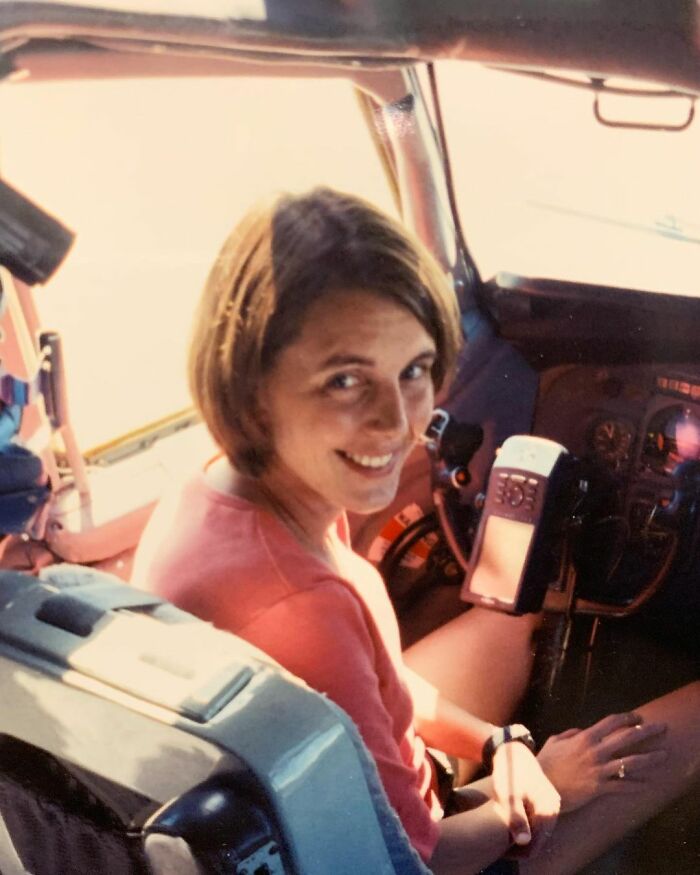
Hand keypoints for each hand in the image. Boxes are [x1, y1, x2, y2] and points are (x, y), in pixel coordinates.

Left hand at [490, 741, 560, 854]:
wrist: (512, 750)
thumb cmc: (508, 772)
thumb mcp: (508, 795)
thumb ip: (516, 818)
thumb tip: (524, 842)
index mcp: (547, 809)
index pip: (535, 845)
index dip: (517, 853)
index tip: (500, 851)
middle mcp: (554, 808)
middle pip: (538, 840)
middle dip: (521, 846)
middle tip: (500, 844)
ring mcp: (552, 803)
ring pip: (539, 831)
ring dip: (524, 836)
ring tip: (504, 834)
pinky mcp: (547, 799)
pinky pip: (538, 820)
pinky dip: (527, 825)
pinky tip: (512, 822)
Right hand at [537, 711, 667, 812]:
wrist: (541, 787)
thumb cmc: (545, 763)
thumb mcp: (554, 741)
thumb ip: (570, 734)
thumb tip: (581, 731)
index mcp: (585, 737)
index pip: (611, 722)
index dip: (627, 718)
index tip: (637, 717)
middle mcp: (595, 752)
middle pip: (627, 738)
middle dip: (646, 731)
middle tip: (661, 728)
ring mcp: (599, 770)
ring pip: (631, 762)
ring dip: (650, 758)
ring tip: (664, 755)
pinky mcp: (599, 788)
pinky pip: (622, 786)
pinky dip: (636, 785)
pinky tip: (647, 785)